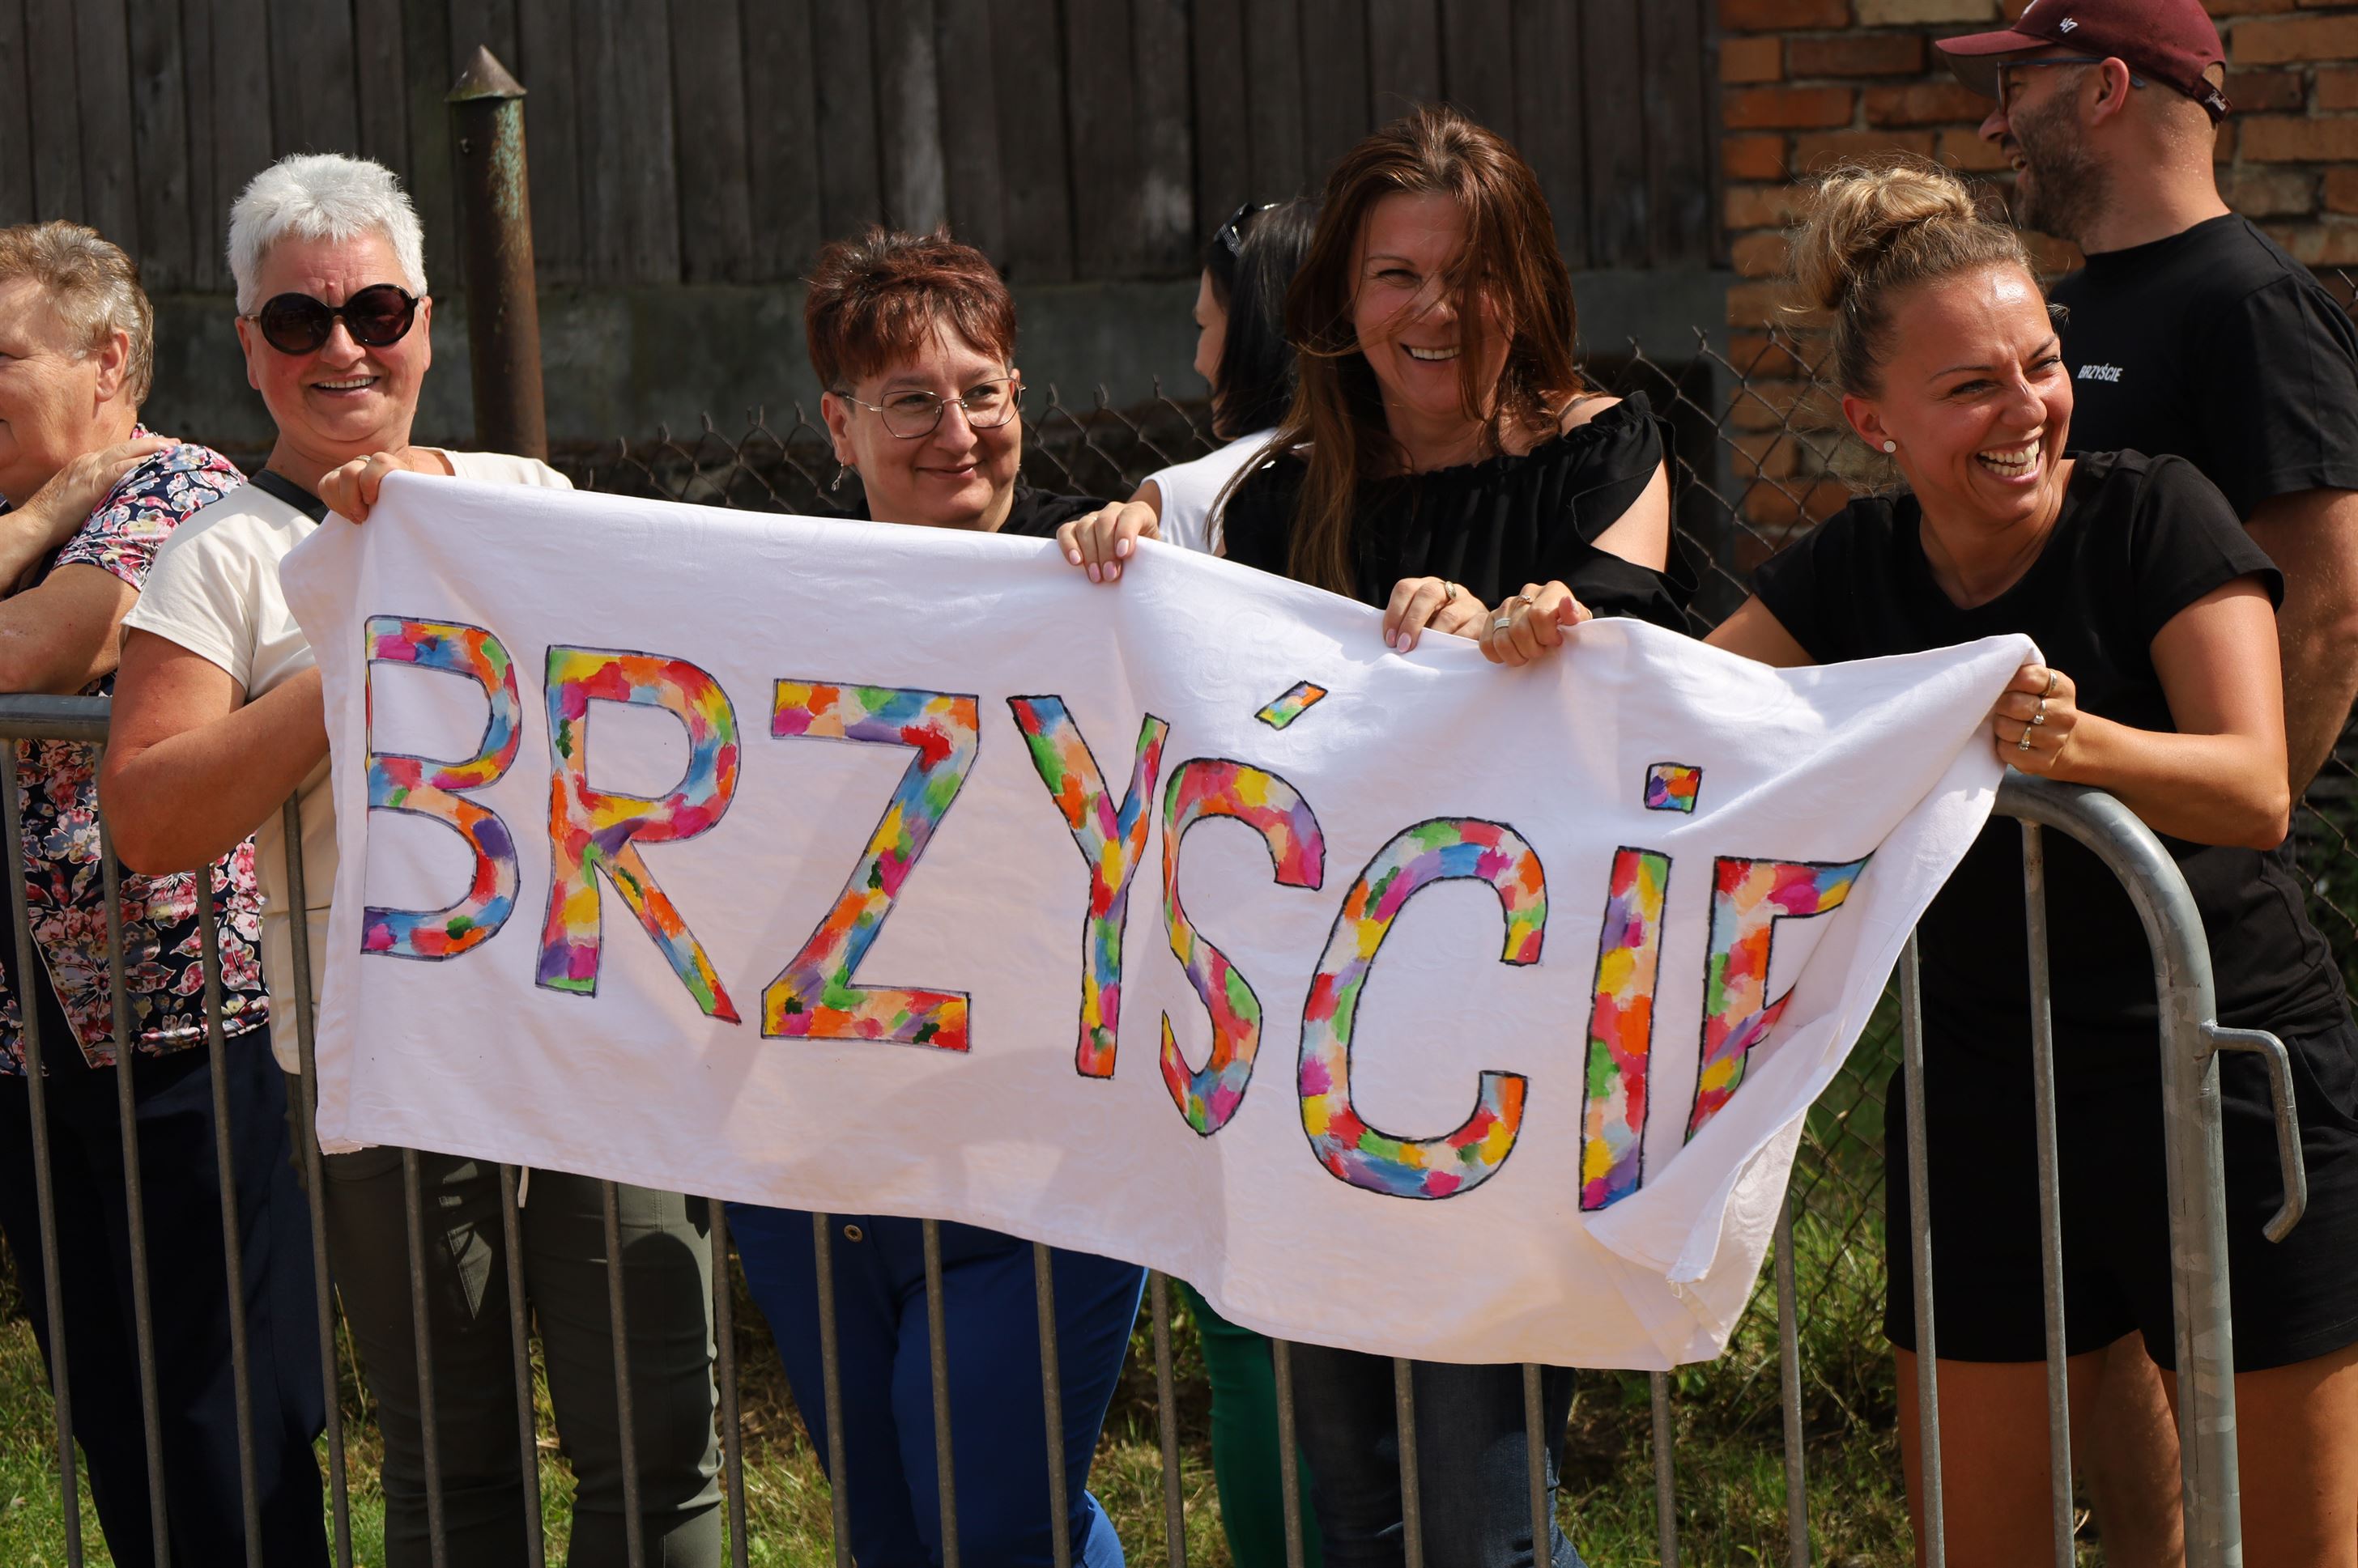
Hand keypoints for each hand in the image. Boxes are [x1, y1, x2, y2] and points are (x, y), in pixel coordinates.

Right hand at [13, 436, 173, 548]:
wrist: (36, 523)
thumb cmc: (60, 518)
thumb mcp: (86, 498)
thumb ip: (104, 491)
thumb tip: (127, 496)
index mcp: (88, 464)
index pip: (119, 451)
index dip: (142, 448)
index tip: (163, 448)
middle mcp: (89, 462)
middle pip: (126, 447)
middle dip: (153, 444)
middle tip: (176, 444)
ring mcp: (88, 471)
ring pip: (124, 454)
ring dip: (150, 450)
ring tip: (172, 450)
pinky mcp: (90, 484)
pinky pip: (117, 470)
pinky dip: (136, 465)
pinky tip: (153, 464)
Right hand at [320, 448, 447, 522]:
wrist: (402, 501)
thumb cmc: (414, 503)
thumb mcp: (421, 499)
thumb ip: (421, 496)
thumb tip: (435, 502)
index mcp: (392, 465)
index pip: (378, 462)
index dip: (372, 482)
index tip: (374, 501)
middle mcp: (369, 463)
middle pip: (350, 471)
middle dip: (353, 498)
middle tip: (364, 516)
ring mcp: (352, 470)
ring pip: (334, 478)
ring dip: (342, 503)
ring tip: (358, 517)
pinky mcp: (339, 480)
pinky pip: (325, 485)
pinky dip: (332, 501)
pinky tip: (348, 513)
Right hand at [1055, 501, 1158, 582]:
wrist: (1134, 555)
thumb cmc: (1146, 557)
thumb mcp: (1154, 555)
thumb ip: (1150, 557)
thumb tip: (1142, 573)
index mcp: (1139, 512)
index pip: (1131, 515)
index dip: (1126, 532)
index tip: (1123, 554)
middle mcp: (1114, 511)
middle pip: (1105, 522)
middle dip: (1106, 551)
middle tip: (1110, 575)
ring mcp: (1093, 518)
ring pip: (1085, 526)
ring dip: (1090, 553)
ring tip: (1096, 577)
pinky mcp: (1076, 528)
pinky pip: (1066, 531)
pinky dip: (1068, 545)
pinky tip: (1075, 562)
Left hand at [1382, 576, 1484, 651]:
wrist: (1483, 634)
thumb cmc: (1441, 634)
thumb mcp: (1422, 625)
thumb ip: (1405, 626)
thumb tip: (1388, 643)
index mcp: (1426, 587)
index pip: (1406, 588)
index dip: (1394, 613)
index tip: (1390, 640)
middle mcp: (1448, 589)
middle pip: (1427, 594)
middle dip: (1412, 622)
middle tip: (1403, 647)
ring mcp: (1468, 602)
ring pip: (1449, 614)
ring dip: (1434, 637)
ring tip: (1425, 655)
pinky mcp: (1484, 619)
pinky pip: (1471, 630)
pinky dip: (1456, 643)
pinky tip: (1448, 655)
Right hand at [1479, 581, 1591, 665]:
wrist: (1556, 631)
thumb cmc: (1569, 630)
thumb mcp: (1579, 625)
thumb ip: (1575, 616)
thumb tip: (1566, 603)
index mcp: (1552, 590)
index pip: (1539, 615)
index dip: (1546, 636)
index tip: (1555, 642)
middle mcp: (1528, 592)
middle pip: (1519, 630)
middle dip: (1531, 649)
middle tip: (1541, 652)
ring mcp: (1507, 604)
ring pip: (1502, 639)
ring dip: (1516, 656)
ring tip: (1527, 655)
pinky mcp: (1492, 618)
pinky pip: (1487, 643)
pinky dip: (1499, 656)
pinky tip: (1513, 654)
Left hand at [1990, 662, 2078, 774]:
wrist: (2058, 741)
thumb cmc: (2036, 705)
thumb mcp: (2037, 685)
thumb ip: (2021, 675)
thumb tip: (1991, 672)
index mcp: (2063, 688)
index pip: (2027, 677)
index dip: (2008, 681)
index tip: (2005, 686)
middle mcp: (2064, 714)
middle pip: (2014, 704)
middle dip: (2001, 705)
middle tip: (2002, 707)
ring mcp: (2056, 740)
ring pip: (2008, 729)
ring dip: (2000, 726)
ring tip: (2007, 723)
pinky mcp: (2044, 761)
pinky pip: (2007, 750)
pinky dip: (2002, 745)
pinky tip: (2011, 741)